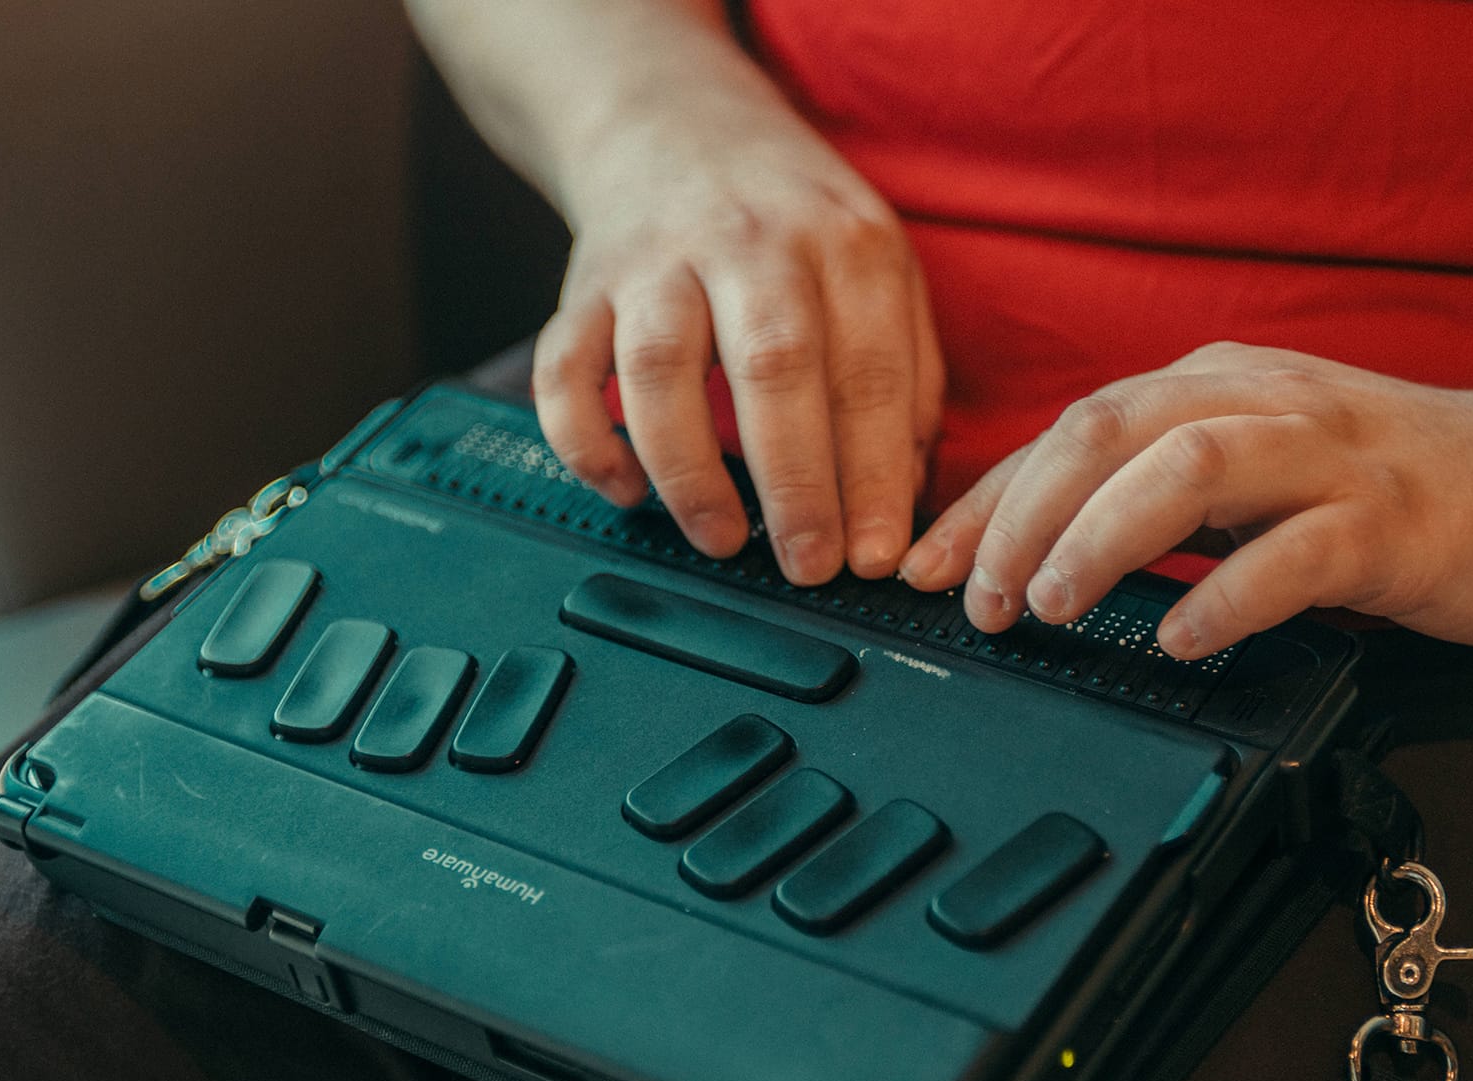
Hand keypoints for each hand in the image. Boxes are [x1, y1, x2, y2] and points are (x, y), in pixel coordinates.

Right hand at [532, 100, 943, 583]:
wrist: (677, 123)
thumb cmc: (790, 218)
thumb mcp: (880, 266)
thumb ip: (907, 373)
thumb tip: (908, 494)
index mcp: (843, 243)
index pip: (868, 371)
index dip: (874, 473)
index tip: (878, 553)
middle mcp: (749, 243)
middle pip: (773, 367)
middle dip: (795, 484)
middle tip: (809, 565)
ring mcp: (657, 261)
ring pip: (661, 368)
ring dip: (690, 470)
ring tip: (721, 538)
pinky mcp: (584, 285)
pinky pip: (564, 368)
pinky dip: (585, 438)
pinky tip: (624, 487)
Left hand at [899, 341, 1472, 655]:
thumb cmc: (1387, 491)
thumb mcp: (1253, 473)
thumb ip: (1156, 496)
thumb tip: (1031, 552)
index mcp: (1214, 384)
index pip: (1069, 430)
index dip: (985, 501)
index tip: (922, 568)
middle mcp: (1262, 400)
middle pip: (1107, 430)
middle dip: (1021, 515)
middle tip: (977, 599)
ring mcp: (1331, 455)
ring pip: (1189, 465)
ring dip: (1101, 538)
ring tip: (1053, 607)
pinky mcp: (1394, 520)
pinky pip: (1297, 552)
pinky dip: (1227, 593)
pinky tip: (1183, 639)